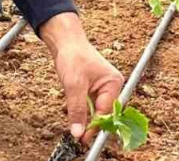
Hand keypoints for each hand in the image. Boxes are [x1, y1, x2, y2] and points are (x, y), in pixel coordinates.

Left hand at [39, 13, 124, 142]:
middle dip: (93, 124)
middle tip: (81, 137)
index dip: (95, 126)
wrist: (65, 41)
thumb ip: (77, 110)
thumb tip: (78, 131)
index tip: (84, 139)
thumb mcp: (73, 85)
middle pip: (104, 112)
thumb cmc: (72, 56)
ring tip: (78, 129)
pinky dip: (84, 111)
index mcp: (113, 83)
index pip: (106, 111)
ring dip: (87, 118)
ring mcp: (104, 86)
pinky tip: (77, 117)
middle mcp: (112, 85)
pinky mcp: (94, 87)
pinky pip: (91, 104)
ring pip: (96, 109)